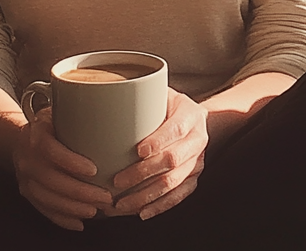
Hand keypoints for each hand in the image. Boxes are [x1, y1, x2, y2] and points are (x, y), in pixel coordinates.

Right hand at [12, 106, 112, 230]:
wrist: (19, 139)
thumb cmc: (48, 125)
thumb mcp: (58, 111)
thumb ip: (79, 114)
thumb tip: (115, 112)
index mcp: (36, 134)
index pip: (50, 149)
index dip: (71, 162)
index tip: (94, 169)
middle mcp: (27, 157)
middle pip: (52, 179)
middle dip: (80, 192)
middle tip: (105, 197)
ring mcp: (25, 177)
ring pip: (48, 198)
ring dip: (74, 208)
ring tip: (96, 209)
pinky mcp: (27, 192)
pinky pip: (44, 209)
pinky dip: (62, 218)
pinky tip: (79, 222)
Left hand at [105, 88, 207, 220]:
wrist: (196, 119)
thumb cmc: (169, 104)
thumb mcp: (162, 92)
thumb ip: (143, 96)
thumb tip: (107, 95)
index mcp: (191, 114)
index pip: (176, 129)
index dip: (158, 141)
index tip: (137, 150)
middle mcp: (198, 138)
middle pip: (173, 160)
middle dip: (143, 173)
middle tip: (117, 181)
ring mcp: (198, 161)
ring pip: (174, 183)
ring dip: (146, 196)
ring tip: (122, 203)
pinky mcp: (194, 178)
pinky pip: (179, 196)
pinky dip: (159, 206)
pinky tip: (141, 212)